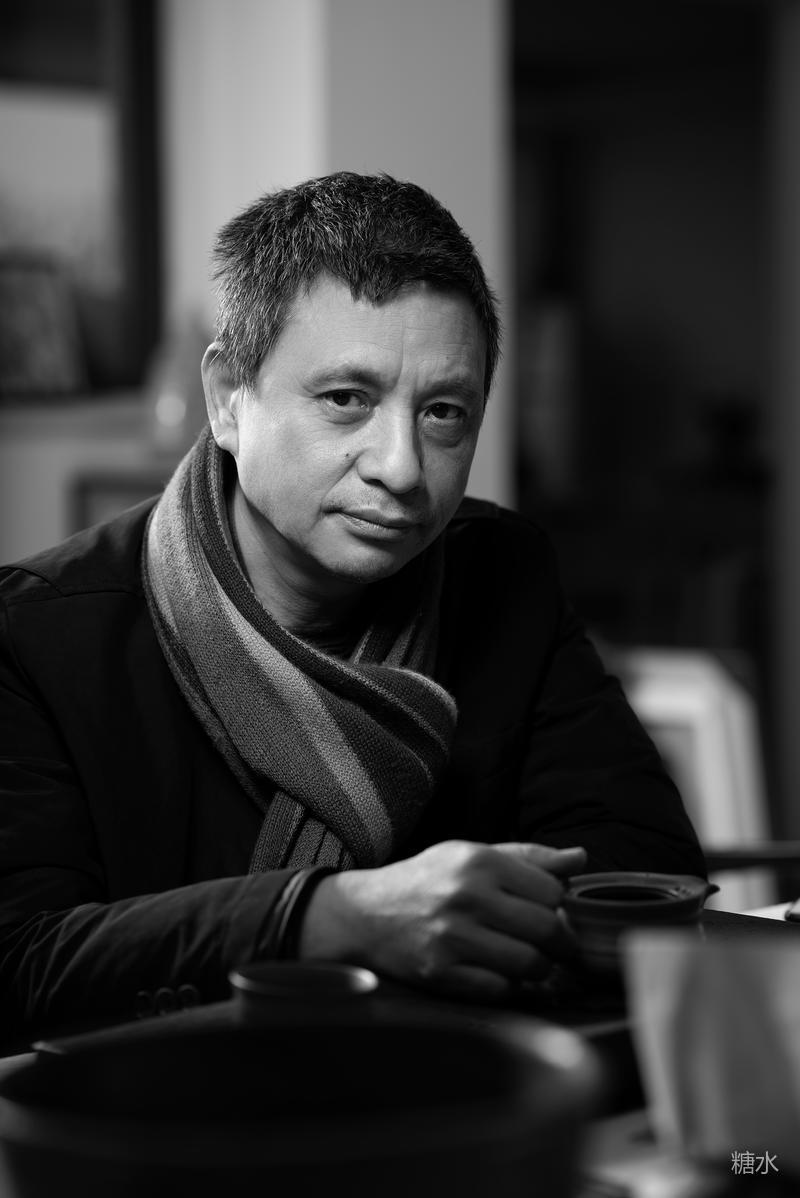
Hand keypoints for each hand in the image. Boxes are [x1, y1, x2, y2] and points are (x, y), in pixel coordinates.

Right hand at [297, 839, 586, 999]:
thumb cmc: (428, 880)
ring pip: (530, 965)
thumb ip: (528, 857)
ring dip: (539, 969)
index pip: (554, 892)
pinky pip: (500, 990)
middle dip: (562, 944)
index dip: (562, 906)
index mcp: (479, 861)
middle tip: (557, 947)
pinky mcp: (440, 973)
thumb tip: (580, 858)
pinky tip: (500, 973)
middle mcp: (467, 896)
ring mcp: (452, 937)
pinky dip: (509, 986)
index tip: (554, 914)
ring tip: (531, 961)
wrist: (364, 913)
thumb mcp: (472, 854)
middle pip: (548, 930)